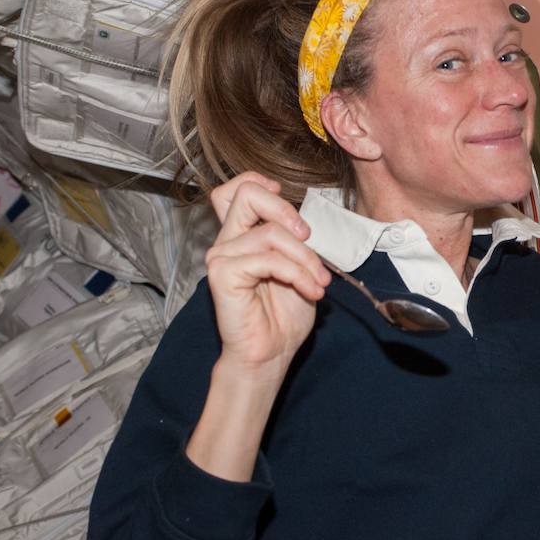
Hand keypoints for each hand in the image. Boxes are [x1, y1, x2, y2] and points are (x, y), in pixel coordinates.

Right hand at [205, 171, 331, 375]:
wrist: (271, 353)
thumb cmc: (283, 315)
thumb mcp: (298, 266)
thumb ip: (294, 239)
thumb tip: (305, 221)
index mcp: (242, 235)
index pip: (238, 189)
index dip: (264, 185)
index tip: (293, 215)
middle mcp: (227, 241)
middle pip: (246, 193)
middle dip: (286, 210)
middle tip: (308, 237)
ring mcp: (221, 256)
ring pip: (271, 232)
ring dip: (305, 257)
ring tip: (319, 282)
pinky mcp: (222, 275)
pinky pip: (269, 259)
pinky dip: (298, 274)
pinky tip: (311, 291)